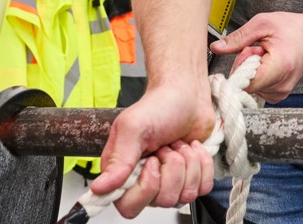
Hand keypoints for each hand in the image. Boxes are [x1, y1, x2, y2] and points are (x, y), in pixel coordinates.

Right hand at [89, 83, 216, 217]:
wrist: (186, 96)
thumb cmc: (158, 107)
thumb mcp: (133, 128)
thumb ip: (118, 160)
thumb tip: (100, 187)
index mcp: (123, 172)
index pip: (129, 206)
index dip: (146, 187)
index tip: (151, 161)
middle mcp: (145, 181)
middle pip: (162, 200)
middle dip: (171, 168)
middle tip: (165, 147)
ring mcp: (170, 182)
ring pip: (184, 196)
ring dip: (187, 163)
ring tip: (178, 144)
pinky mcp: (191, 178)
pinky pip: (202, 189)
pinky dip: (203, 165)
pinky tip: (193, 149)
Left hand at [210, 11, 302, 103]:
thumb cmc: (292, 28)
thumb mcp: (262, 24)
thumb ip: (238, 38)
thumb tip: (216, 48)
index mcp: (279, 67)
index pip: (246, 83)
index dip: (238, 69)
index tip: (243, 53)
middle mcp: (281, 85)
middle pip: (245, 85)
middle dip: (243, 65)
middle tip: (255, 48)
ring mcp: (281, 93)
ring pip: (249, 87)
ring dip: (249, 70)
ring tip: (263, 55)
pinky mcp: (278, 95)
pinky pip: (256, 88)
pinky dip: (256, 76)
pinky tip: (266, 64)